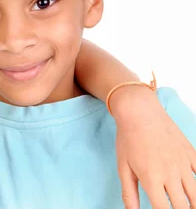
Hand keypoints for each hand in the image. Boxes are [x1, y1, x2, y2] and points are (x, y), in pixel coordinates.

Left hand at [111, 86, 195, 208]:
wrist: (139, 112)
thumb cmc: (128, 139)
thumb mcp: (123, 167)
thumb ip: (129, 193)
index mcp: (151, 178)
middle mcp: (170, 173)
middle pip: (184, 206)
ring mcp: (183, 163)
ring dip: (194, 204)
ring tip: (189, 206)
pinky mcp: (191, 154)